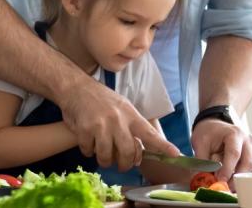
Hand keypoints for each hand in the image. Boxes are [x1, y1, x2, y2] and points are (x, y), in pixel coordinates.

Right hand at [59, 79, 178, 170]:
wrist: (76, 87)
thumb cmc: (100, 99)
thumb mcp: (122, 107)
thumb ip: (132, 127)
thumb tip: (140, 152)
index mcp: (130, 115)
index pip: (149, 133)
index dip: (163, 146)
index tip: (176, 154)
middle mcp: (117, 120)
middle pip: (127, 152)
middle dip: (125, 164)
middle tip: (122, 165)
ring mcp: (100, 125)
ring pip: (107, 156)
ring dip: (104, 160)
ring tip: (102, 156)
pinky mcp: (84, 129)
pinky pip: (89, 151)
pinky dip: (88, 151)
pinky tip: (88, 143)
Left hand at [190, 119, 251, 180]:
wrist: (215, 125)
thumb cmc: (208, 132)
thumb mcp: (200, 142)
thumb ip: (202, 159)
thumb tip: (201, 177)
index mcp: (234, 134)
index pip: (234, 153)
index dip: (228, 168)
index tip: (221, 180)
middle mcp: (248, 141)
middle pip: (247, 163)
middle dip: (236, 177)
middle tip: (224, 186)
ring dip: (243, 179)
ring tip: (230, 186)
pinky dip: (249, 178)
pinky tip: (237, 184)